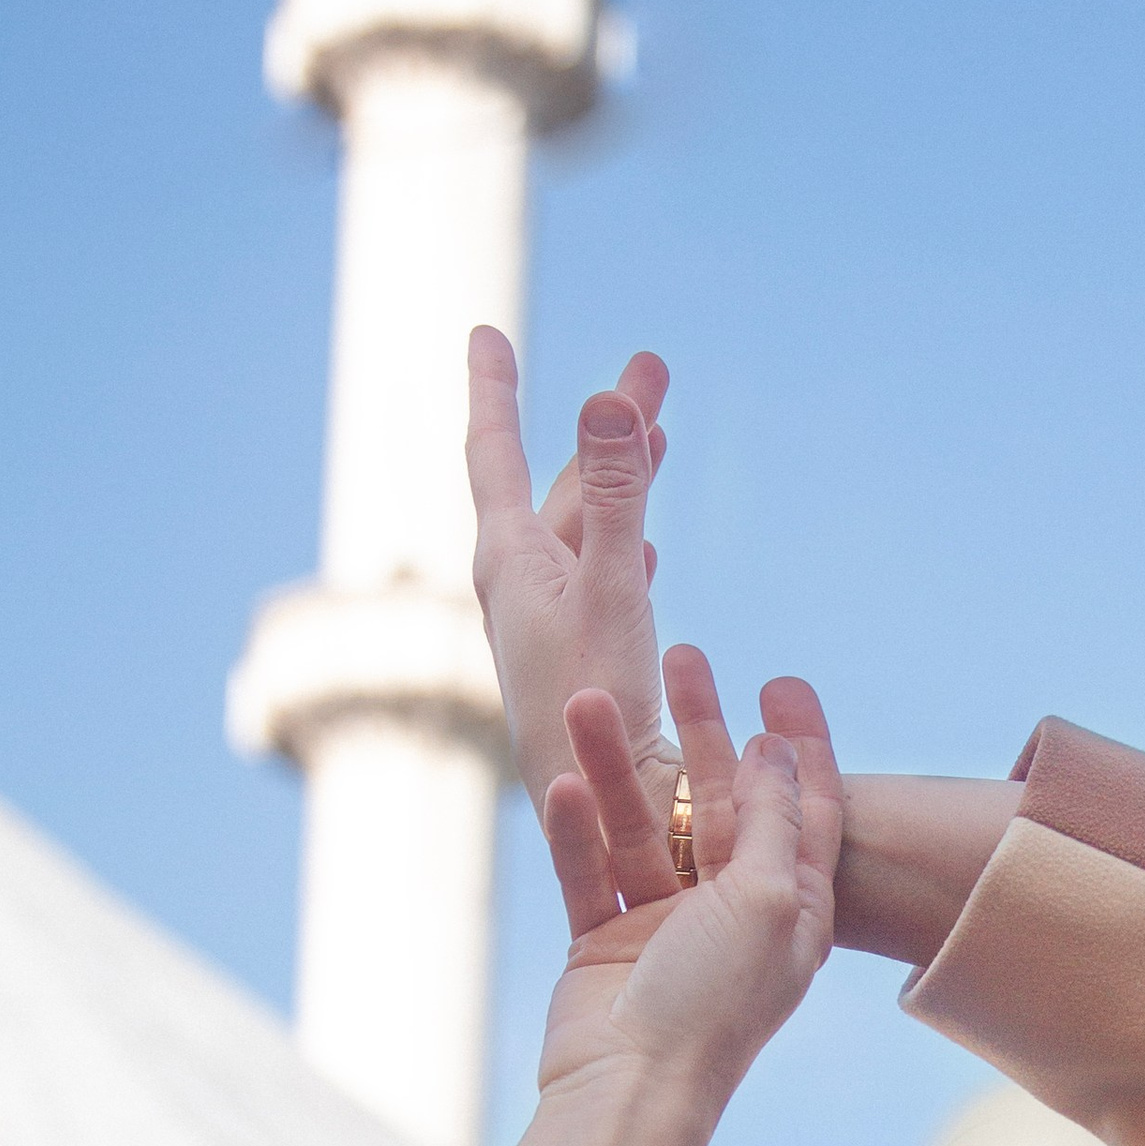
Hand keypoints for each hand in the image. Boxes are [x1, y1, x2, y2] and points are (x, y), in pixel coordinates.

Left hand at [466, 326, 677, 819]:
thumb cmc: (594, 705)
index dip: (494, 388)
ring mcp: (551, 623)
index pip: (494, 451)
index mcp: (510, 562)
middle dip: (607, 427)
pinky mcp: (582, 658)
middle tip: (653, 369)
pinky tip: (643, 548)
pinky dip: (624, 543)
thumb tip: (606, 398)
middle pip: (559, 483)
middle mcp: (521, 587)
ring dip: (622, 480)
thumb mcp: (611, 587)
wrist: (604, 813)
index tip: (485, 332)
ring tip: (659, 433)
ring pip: (587, 528)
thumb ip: (614, 492)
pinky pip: (602, 576)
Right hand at [535, 676, 844, 1112]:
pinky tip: (559, 784)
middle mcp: (733, 911)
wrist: (629, 1096)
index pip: (806, 806)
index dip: (800, 742)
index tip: (780, 680)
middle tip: (681, 656)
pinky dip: (576, 830)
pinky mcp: (604, 942)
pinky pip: (589, 870)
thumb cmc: (712, 1007)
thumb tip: (774, 751)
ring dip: (615, 766)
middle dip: (700, 728)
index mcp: (793, 908)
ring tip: (582, 701)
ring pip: (641, 826)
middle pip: (718, 800)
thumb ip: (769, 821)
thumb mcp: (765, 901)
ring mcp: (666, 926)